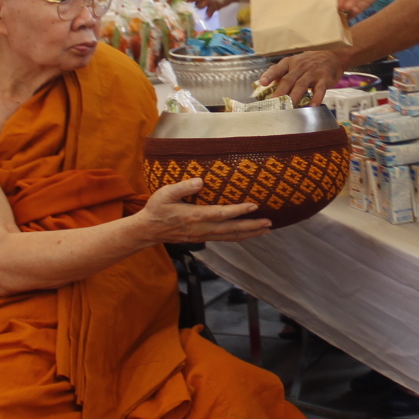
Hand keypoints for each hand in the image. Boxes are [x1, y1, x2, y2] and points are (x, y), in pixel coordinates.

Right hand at [138, 179, 273, 242]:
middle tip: (269, 223)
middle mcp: (202, 228)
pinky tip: (248, 234)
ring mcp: (203, 236)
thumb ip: (182, 187)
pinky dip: (239, 237)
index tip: (254, 205)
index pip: (221, 214)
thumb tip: (200, 180)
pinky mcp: (203, 238)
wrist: (149, 230)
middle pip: (231, 229)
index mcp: (195, 216)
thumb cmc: (157, 209)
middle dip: (251, 226)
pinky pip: (225, 238)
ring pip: (230, 236)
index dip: (239, 210)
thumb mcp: (165, 194)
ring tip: (265, 230)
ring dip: (249, 233)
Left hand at [263, 50, 347, 105]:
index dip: (269, 75)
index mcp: (291, 63)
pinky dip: (316, 98)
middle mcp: (300, 67)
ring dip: (294, 97)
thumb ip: (283, 73)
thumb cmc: (311, 62)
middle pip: (288, 80)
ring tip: (288, 107)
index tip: (262, 83)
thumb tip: (267, 86)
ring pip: (301, 85)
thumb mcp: (296, 63)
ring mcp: (313, 73)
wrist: (333, 57)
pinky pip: (319, 89)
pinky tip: (312, 106)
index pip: (278, 68)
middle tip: (274, 104)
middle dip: (280, 92)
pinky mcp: (324, 79)